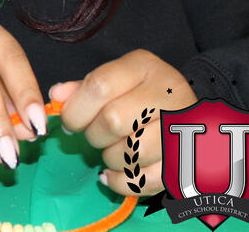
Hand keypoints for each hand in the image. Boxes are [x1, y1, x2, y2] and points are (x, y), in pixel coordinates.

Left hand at [51, 48, 197, 195]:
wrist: (192, 116)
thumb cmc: (142, 95)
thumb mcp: (115, 80)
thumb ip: (83, 88)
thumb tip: (56, 96)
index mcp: (144, 67)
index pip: (99, 87)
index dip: (75, 110)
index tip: (70, 122)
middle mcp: (168, 94)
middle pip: (113, 121)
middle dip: (93, 135)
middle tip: (94, 136)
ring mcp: (182, 128)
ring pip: (130, 153)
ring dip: (110, 158)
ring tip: (112, 150)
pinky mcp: (186, 161)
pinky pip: (144, 180)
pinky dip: (120, 182)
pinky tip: (114, 173)